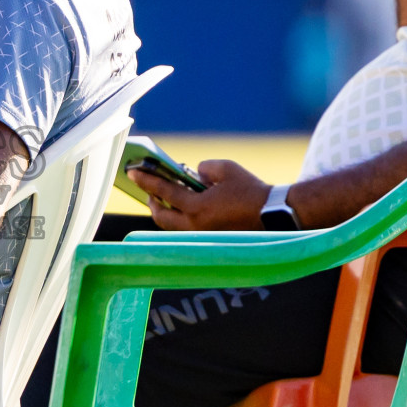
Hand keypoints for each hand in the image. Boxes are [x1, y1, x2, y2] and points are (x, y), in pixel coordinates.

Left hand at [127, 160, 270, 230]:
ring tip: (162, 197)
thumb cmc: (251, 190)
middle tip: (148, 189)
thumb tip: (193, 173)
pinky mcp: (211, 238)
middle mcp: (196, 225)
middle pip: (161, 217)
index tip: (132, 172)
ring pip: (172, 226)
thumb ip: (204, 167)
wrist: (273, 214)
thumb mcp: (226, 169)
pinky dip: (179, 217)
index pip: (164, 193)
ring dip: (165, 211)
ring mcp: (203, 235)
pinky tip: (181, 206)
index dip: (147, 181)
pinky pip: (185, 229)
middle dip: (152, 201)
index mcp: (198, 208)